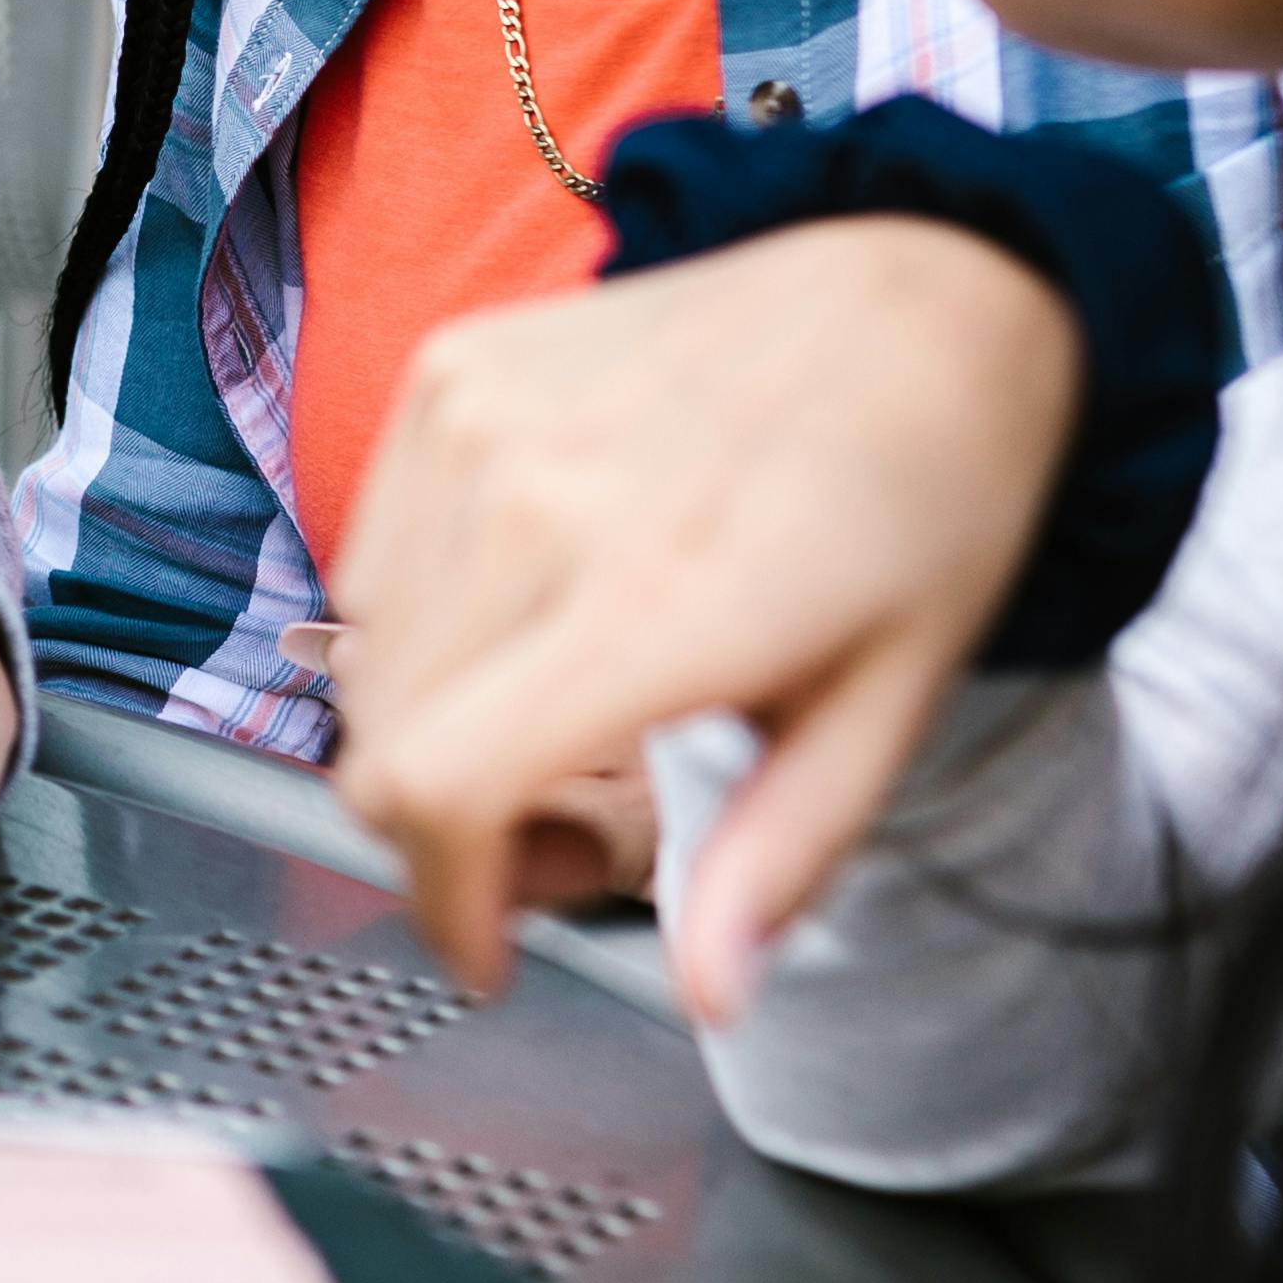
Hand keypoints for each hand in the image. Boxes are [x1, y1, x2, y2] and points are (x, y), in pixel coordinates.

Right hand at [324, 219, 1076, 1020]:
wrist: (917, 290)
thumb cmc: (921, 494)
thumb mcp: (887, 705)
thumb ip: (781, 858)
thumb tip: (706, 992)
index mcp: (654, 602)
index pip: (438, 788)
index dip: (443, 901)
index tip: (490, 945)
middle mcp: (535, 505)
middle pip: (381, 744)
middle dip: (450, 835)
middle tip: (561, 828)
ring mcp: (475, 424)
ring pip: (362, 655)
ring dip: (428, 724)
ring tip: (552, 711)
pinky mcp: (451, 372)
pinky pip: (371, 551)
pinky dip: (420, 617)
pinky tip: (530, 606)